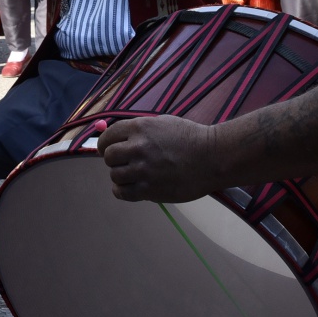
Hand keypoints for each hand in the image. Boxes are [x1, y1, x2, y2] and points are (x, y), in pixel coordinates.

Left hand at [98, 115, 219, 201]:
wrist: (212, 158)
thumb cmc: (190, 138)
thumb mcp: (162, 123)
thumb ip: (139, 130)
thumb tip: (117, 138)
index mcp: (140, 128)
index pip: (108, 137)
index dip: (106, 144)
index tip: (109, 149)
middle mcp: (138, 148)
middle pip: (109, 157)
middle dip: (114, 160)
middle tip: (125, 162)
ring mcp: (143, 170)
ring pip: (115, 175)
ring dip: (120, 176)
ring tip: (133, 175)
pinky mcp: (149, 190)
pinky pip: (122, 193)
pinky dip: (122, 191)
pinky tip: (131, 187)